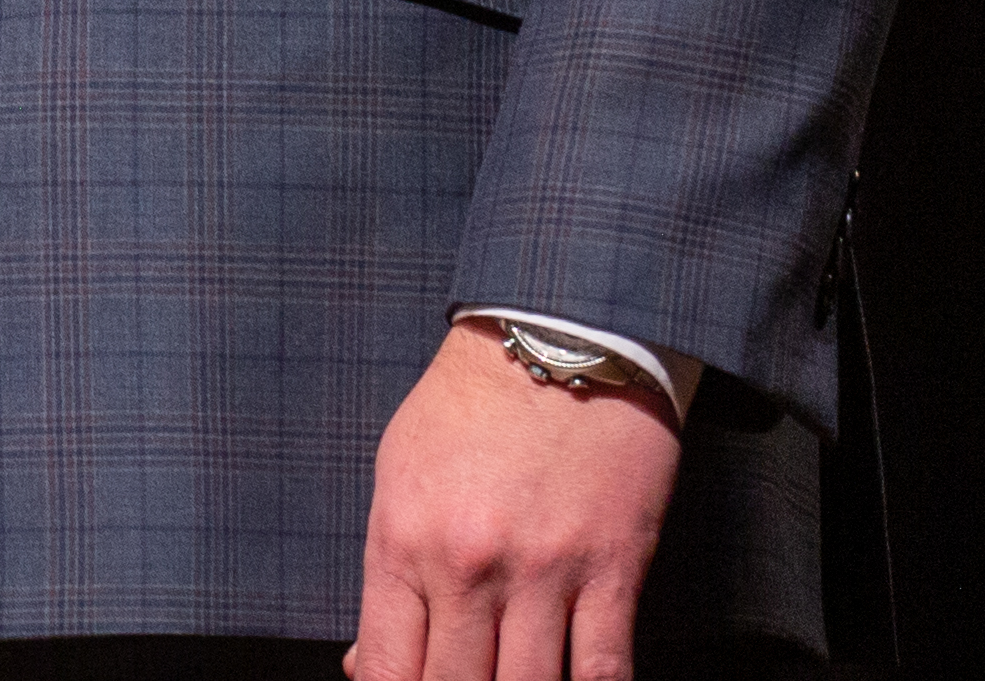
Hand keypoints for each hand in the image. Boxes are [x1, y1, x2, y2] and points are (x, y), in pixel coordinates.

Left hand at [349, 319, 681, 680]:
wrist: (557, 337)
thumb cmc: (469, 407)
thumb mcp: (398, 476)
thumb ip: (388, 576)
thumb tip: (370, 664)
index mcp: (404, 541)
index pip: (388, 668)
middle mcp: (469, 566)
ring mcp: (544, 573)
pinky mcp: (614, 571)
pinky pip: (605, 672)